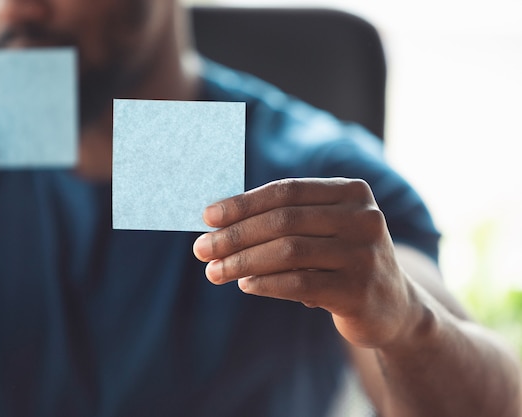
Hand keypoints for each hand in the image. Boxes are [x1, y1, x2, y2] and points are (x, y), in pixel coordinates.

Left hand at [193, 178, 420, 347]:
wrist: (394, 308)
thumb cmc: (344, 261)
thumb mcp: (325, 232)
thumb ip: (286, 221)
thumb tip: (220, 222)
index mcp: (352, 192)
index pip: (286, 191)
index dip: (243, 203)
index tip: (207, 217)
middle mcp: (363, 217)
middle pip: (283, 220)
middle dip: (235, 235)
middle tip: (201, 249)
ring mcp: (365, 254)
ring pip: (287, 251)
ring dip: (242, 261)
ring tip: (214, 271)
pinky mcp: (359, 291)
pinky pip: (299, 284)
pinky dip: (265, 283)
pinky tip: (244, 284)